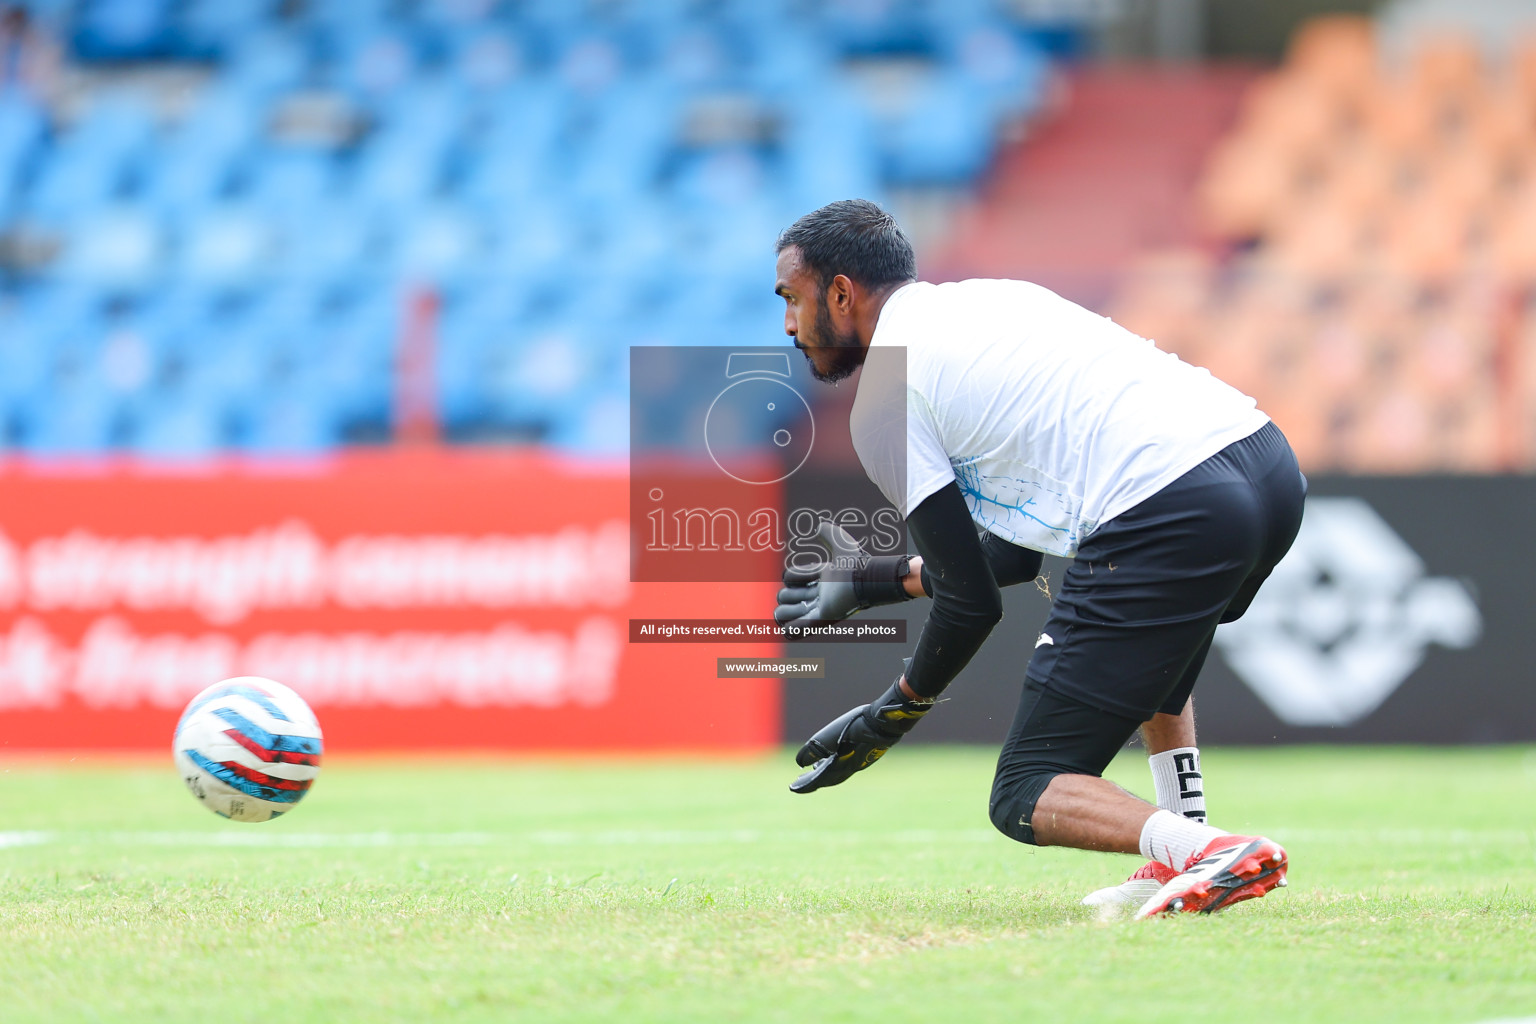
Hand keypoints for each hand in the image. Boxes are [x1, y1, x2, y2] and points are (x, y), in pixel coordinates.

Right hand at [775, 521, 911, 627]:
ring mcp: (817, 610)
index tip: (818, 572)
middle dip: (789, 593)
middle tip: (811, 591)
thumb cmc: (857, 564)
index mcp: (818, 581)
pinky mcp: (821, 619)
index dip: (798, 574)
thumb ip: (830, 534)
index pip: (789, 577)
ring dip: (787, 611)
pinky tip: (790, 626)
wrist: (867, 580)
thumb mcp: (841, 544)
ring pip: (782, 615)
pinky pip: (794, 631)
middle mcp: (816, 596)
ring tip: (805, 605)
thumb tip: (818, 527)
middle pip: (783, 596)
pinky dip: (790, 630)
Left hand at [789, 679, 932, 792]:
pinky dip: (833, 766)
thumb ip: (815, 748)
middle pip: (827, 779)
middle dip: (812, 781)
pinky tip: (832, 757)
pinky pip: (844, 766)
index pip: (819, 779)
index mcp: (841, 764)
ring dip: (823, 774)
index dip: (805, 784)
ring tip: (812, 771)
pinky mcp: (864, 755)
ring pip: (836, 773)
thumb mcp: (833, 733)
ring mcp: (858, 762)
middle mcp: (850, 767)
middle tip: (798, 783)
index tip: (792, 788)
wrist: (887, 722)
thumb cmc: (860, 725)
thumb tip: (799, 762)